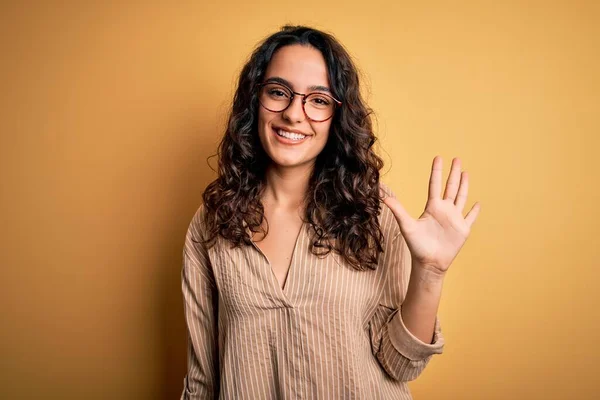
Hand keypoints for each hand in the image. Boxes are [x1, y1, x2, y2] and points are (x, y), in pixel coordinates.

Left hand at [382, 156, 480, 275]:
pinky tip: (478, 203)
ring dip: (464, 185)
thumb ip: (397, 210)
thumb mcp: (407, 225)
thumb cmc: (417, 246)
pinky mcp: (463, 229)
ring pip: (461, 198)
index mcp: (432, 207)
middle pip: (450, 187)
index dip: (437, 171)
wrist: (429, 263)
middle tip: (456, 158)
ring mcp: (454, 219)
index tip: (438, 157)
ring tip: (465, 172)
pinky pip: (470, 217)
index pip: (435, 185)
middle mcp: (444, 210)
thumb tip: (383, 197)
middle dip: (453, 173)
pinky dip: (474, 211)